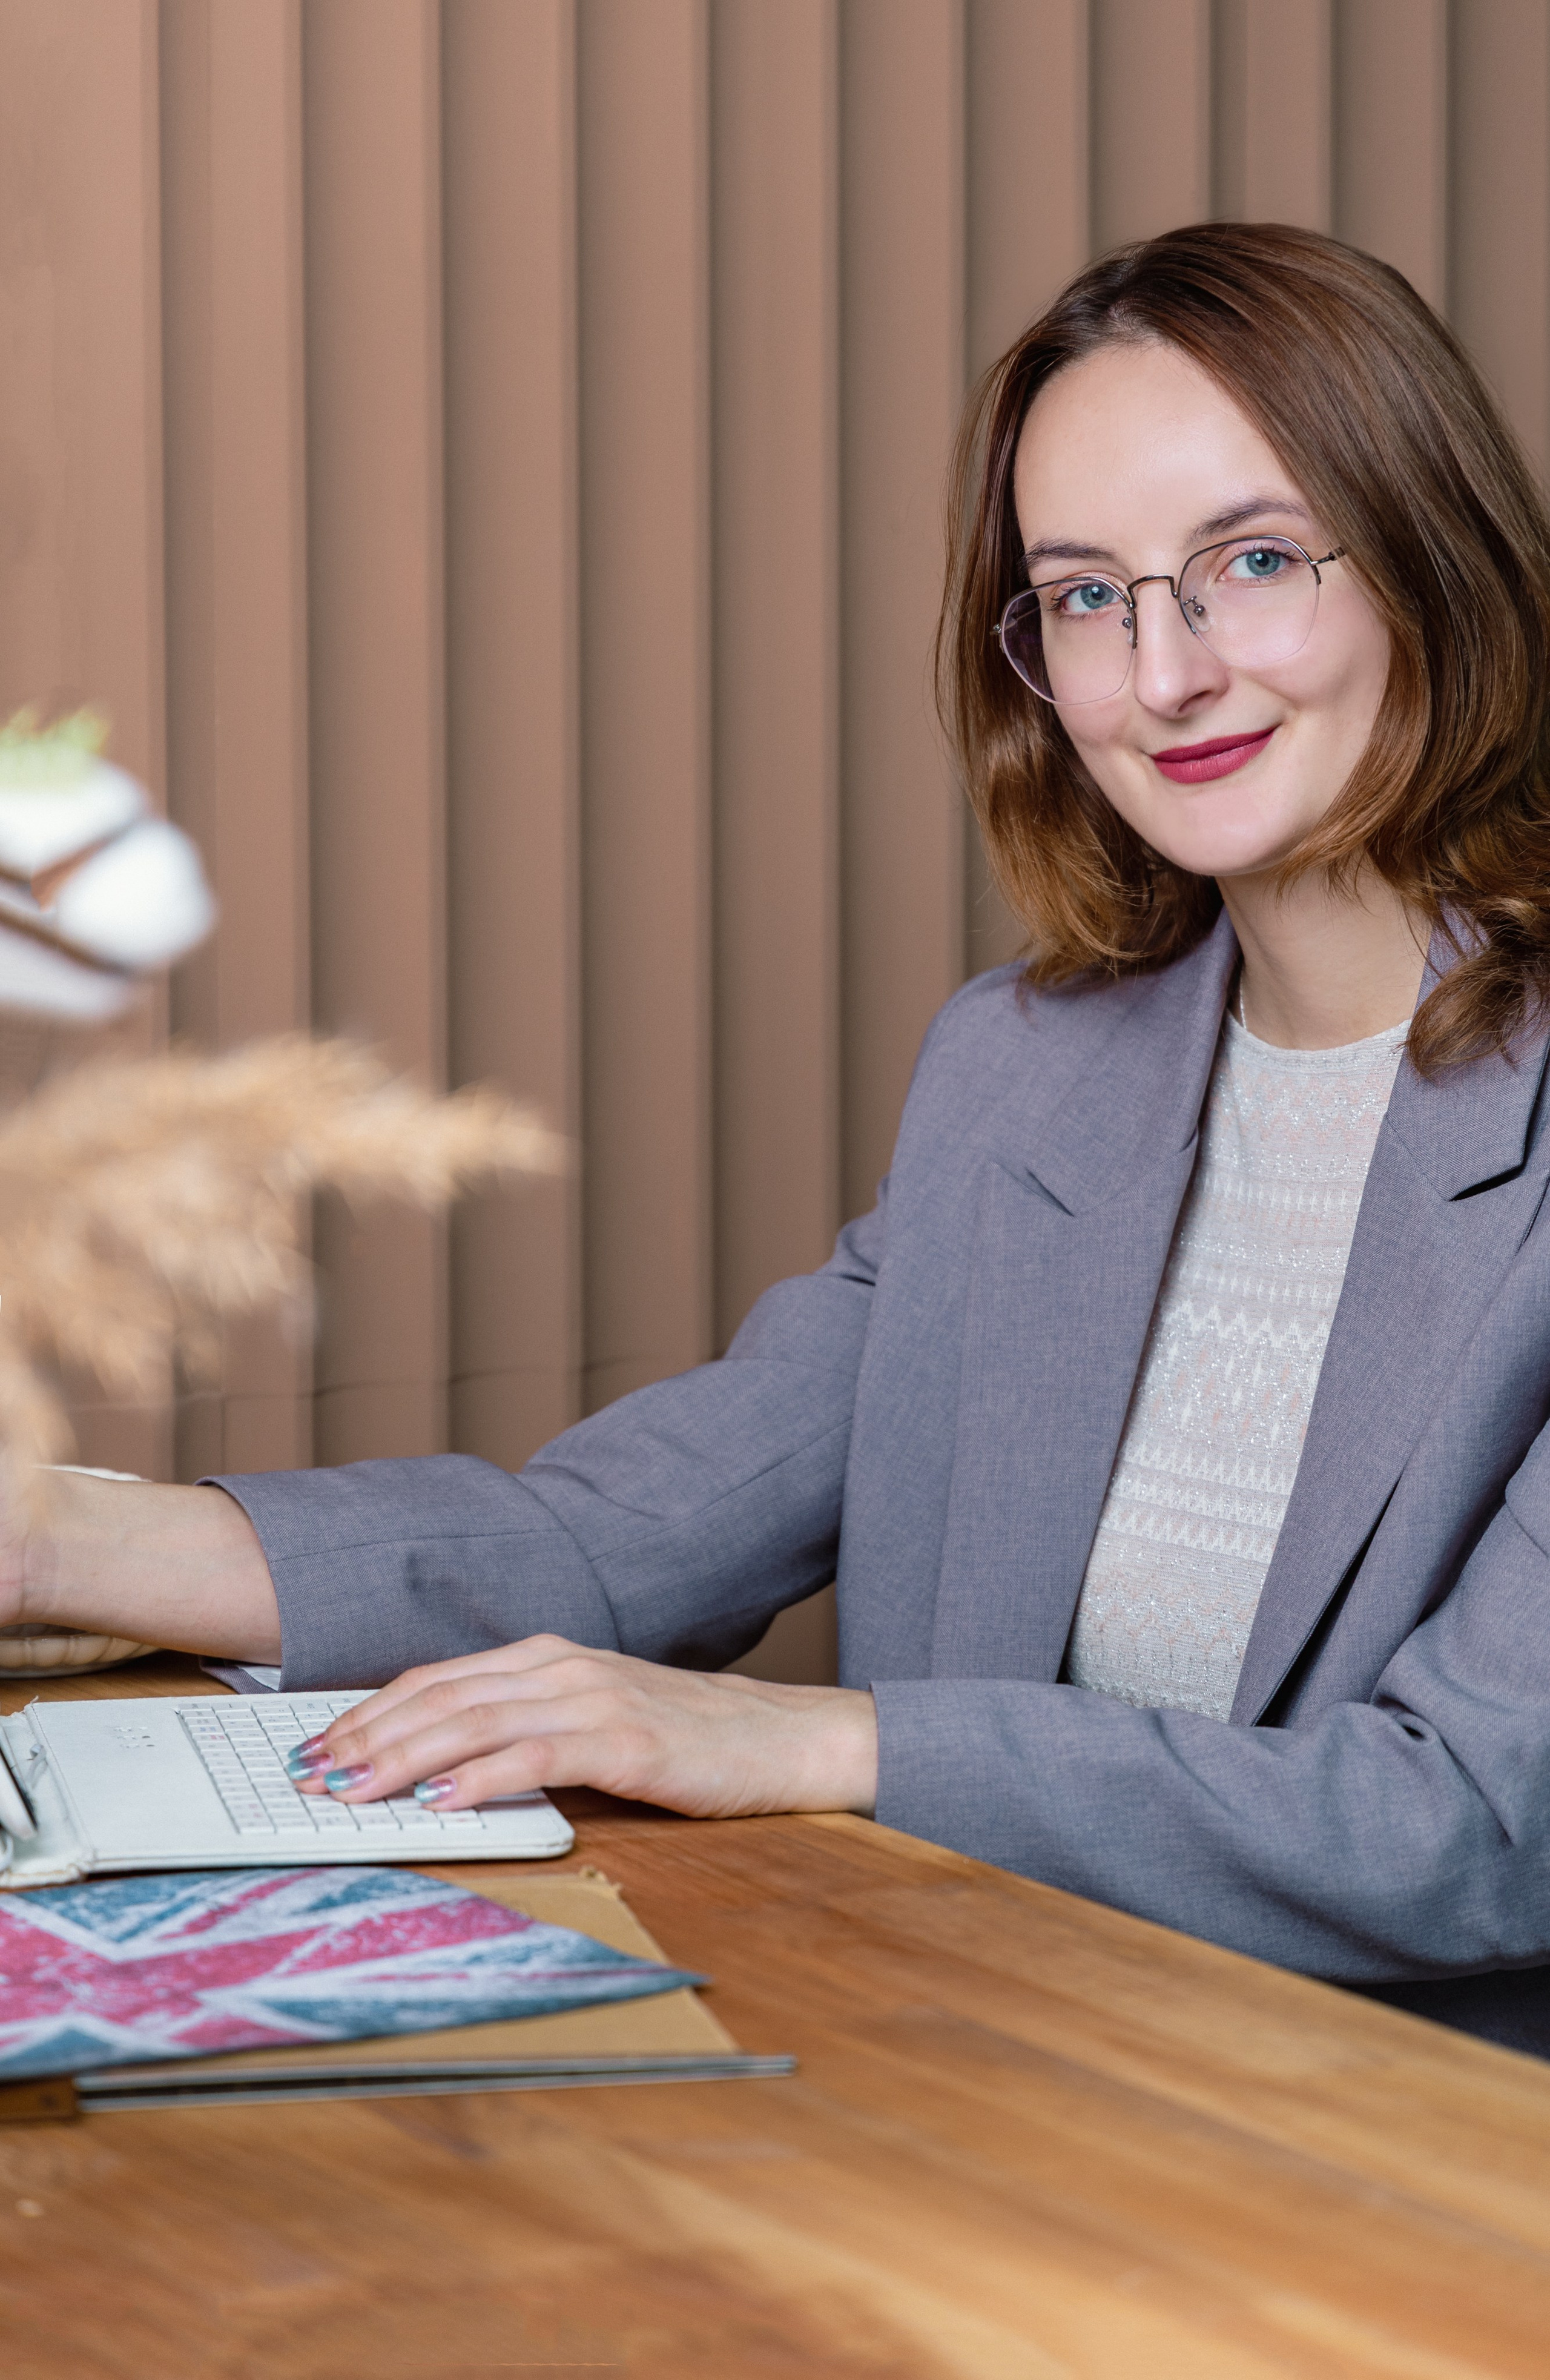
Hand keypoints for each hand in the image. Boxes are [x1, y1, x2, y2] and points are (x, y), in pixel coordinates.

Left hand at [290, 1636, 878, 1819]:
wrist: (782, 1738)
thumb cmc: (690, 1738)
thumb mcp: (596, 1720)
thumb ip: (528, 1729)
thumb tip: (444, 1770)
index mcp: (550, 1657)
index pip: (438, 1680)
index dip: (371, 1711)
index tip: (317, 1745)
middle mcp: (562, 1666)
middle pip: (441, 1696)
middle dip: (366, 1735)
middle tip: (309, 1773)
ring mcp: (594, 1698)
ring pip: (474, 1721)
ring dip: (402, 1757)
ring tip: (351, 1788)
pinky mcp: (625, 1740)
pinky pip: (535, 1754)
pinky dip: (479, 1777)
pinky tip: (441, 1800)